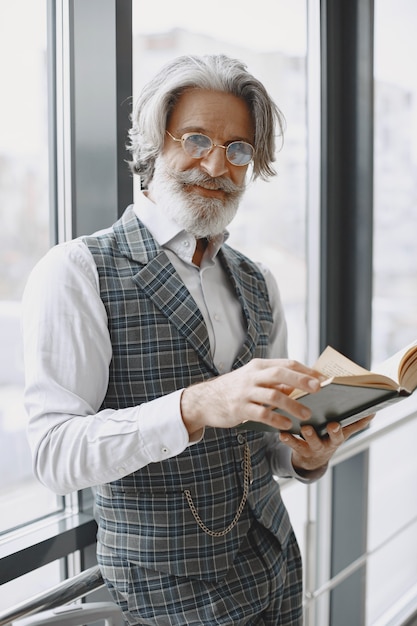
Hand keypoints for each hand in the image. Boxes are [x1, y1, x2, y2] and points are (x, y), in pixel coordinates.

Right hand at [181, 357, 324, 435]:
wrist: (205, 400)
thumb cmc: (235, 389)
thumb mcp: (253, 379)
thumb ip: (274, 381)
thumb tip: (301, 385)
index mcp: (259, 366)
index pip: (287, 364)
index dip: (306, 370)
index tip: (323, 378)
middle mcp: (252, 376)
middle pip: (281, 374)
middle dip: (302, 381)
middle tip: (319, 389)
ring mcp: (245, 392)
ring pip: (273, 396)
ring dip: (293, 405)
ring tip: (307, 414)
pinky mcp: (239, 409)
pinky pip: (262, 414)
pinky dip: (276, 420)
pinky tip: (287, 425)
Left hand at [280, 414, 374, 475]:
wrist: (310, 461)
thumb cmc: (326, 439)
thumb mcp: (342, 433)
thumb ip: (355, 423)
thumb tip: (373, 411)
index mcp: (339, 436)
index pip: (350, 429)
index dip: (358, 423)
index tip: (363, 414)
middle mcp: (329, 443)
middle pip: (335, 437)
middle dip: (335, 431)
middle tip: (333, 424)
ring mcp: (314, 447)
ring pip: (313, 442)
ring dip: (310, 435)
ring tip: (306, 427)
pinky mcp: (300, 449)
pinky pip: (293, 444)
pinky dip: (288, 439)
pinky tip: (282, 433)